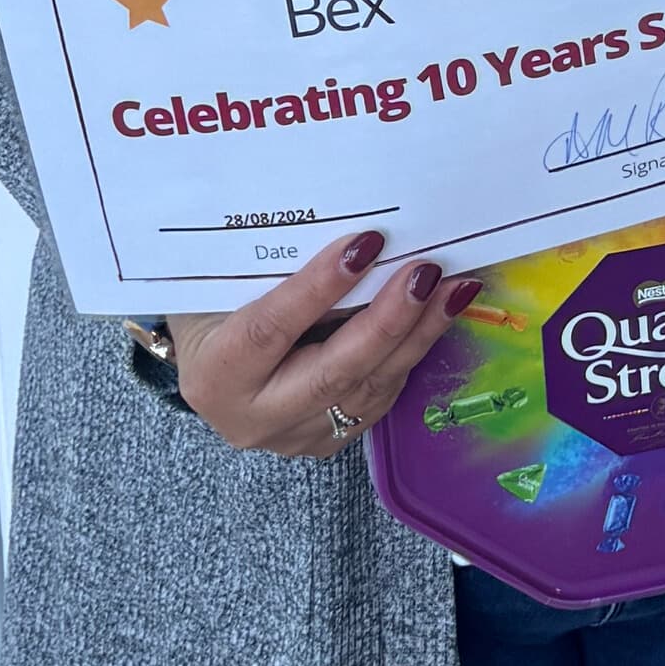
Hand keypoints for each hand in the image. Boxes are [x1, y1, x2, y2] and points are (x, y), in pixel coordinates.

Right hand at [166, 231, 478, 456]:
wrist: (211, 367)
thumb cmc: (214, 310)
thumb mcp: (221, 285)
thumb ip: (269, 268)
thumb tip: (344, 226)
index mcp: (216, 373)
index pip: (271, 330)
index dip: (320, 288)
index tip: (367, 244)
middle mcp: (253, 417)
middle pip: (332, 372)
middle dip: (387, 320)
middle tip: (425, 273)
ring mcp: (294, 436)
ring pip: (368, 387)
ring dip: (417, 335)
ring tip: (453, 288)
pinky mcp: (328, 440)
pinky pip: (379, 396)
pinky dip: (411, 352)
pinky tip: (438, 316)